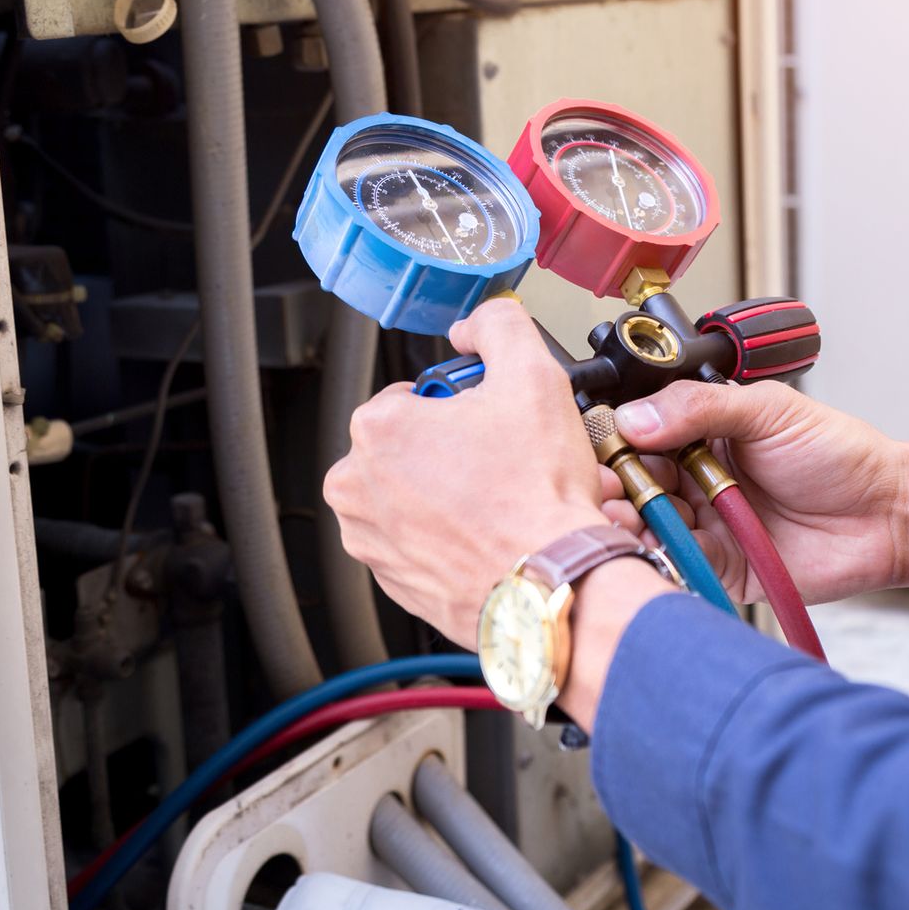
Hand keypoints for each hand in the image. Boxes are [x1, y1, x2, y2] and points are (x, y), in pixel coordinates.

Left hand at [324, 299, 606, 647]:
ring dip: (456, 493)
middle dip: (459, 449)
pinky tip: (495, 534)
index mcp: (377, 429)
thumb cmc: (535, 497)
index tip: (497, 424)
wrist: (550, 586)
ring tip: (506, 501)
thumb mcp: (533, 375)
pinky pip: (422, 543)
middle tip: (507, 463)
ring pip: (416, 494)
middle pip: (415, 445)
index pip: (419, 394)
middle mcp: (357, 486)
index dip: (467, 404)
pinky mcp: (393, 581)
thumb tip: (478, 324)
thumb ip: (499, 326)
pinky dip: (453, 537)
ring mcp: (371, 540)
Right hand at [609, 381, 907, 604]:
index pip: (640, 431)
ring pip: (648, 523)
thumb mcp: (769, 411)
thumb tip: (636, 416)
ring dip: (630, 520)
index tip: (606, 446)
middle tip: (610, 487)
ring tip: (626, 516)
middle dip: (616, 484)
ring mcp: (705, 522)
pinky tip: (653, 543)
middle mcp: (696, 476)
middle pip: (634, 480)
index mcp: (702, 430)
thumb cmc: (840, 456)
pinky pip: (677, 561)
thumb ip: (701, 408)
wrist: (887, 515)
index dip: (618, 439)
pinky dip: (660, 554)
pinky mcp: (717, 565)